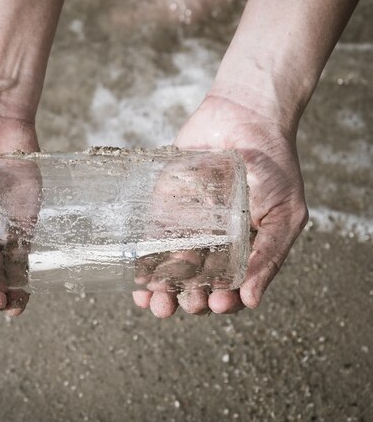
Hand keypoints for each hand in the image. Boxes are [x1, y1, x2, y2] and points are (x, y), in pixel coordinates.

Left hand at [133, 94, 308, 316]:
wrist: (244, 117)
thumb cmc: (273, 165)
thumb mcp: (285, 214)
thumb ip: (269, 256)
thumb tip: (252, 301)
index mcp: (244, 248)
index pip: (231, 285)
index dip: (223, 299)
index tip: (217, 303)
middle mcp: (213, 241)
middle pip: (197, 281)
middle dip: (188, 298)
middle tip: (184, 305)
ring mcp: (187, 224)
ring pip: (170, 266)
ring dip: (161, 289)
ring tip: (155, 303)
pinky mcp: (164, 205)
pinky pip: (151, 236)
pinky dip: (144, 258)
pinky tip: (138, 277)